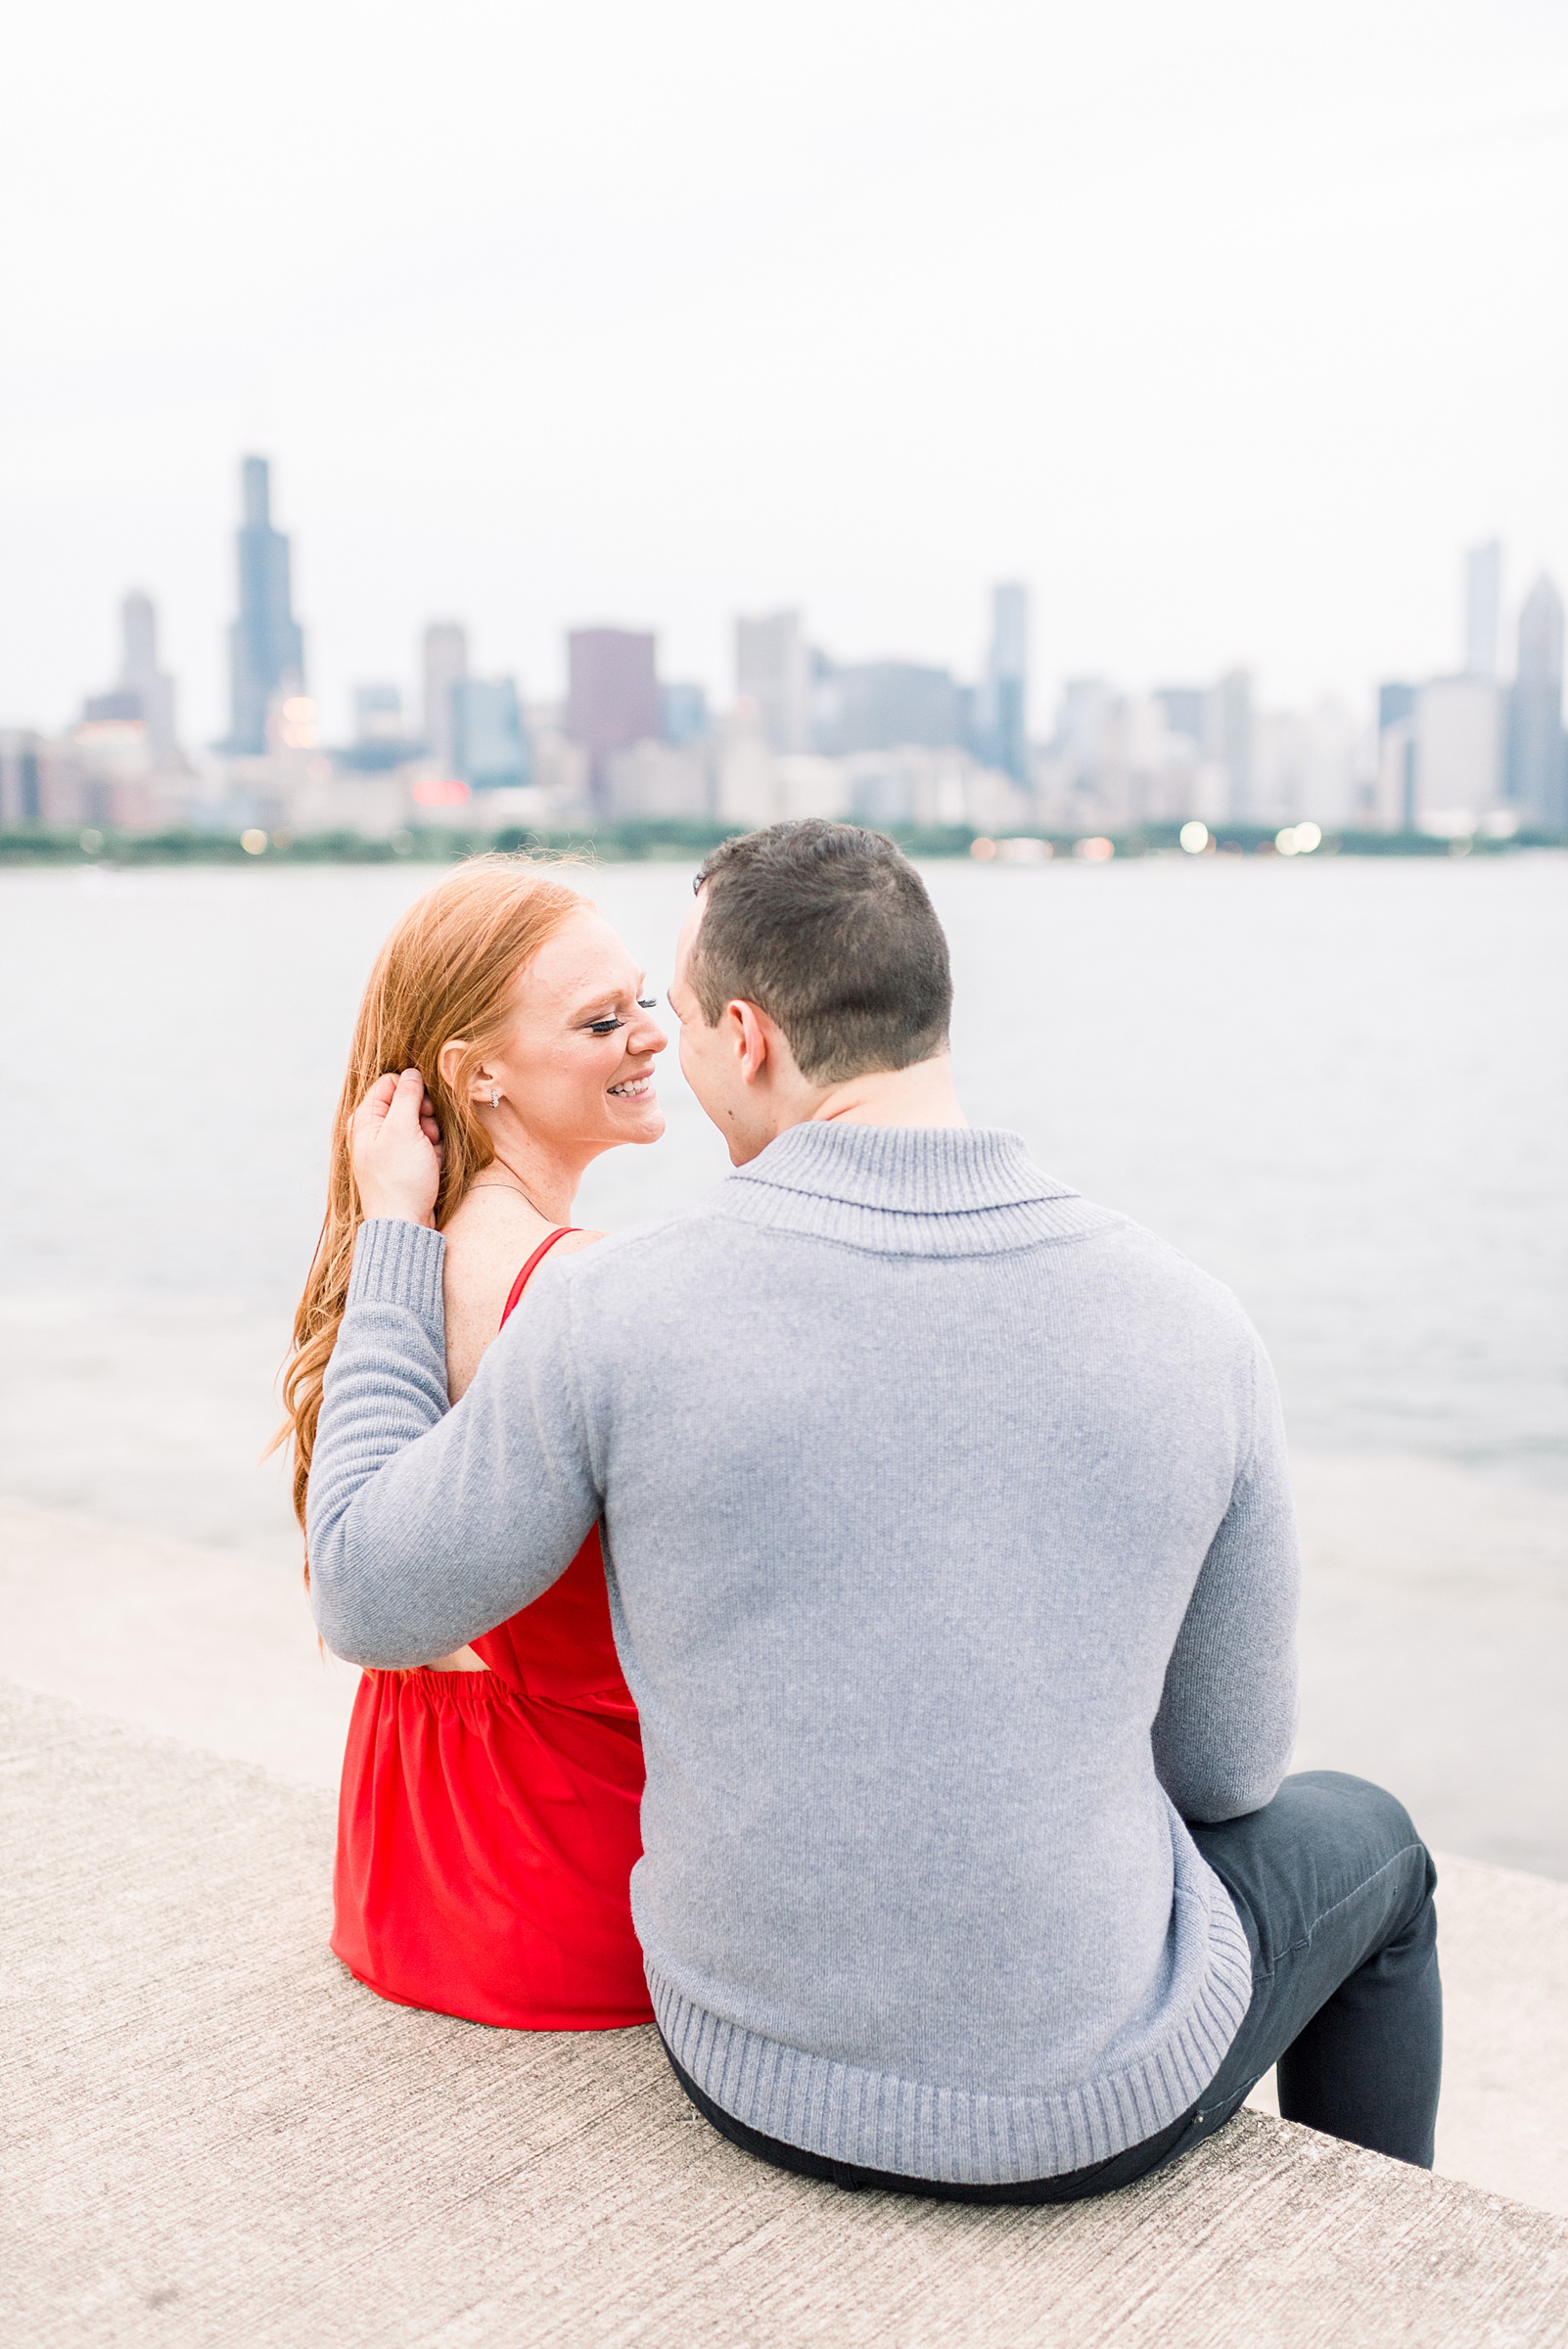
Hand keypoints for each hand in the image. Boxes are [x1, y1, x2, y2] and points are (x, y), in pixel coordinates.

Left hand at [351, 1070, 443, 1227]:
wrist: (404, 1222)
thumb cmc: (400, 1178)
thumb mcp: (403, 1129)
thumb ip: (406, 1096)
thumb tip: (411, 1073)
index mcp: (365, 1118)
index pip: (390, 1083)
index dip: (411, 1089)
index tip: (424, 1106)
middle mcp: (374, 1131)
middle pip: (407, 1103)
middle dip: (424, 1115)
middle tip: (429, 1132)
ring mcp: (389, 1148)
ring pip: (419, 1124)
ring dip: (432, 1135)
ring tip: (430, 1153)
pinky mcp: (403, 1164)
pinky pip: (423, 1146)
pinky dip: (432, 1152)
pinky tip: (431, 1165)